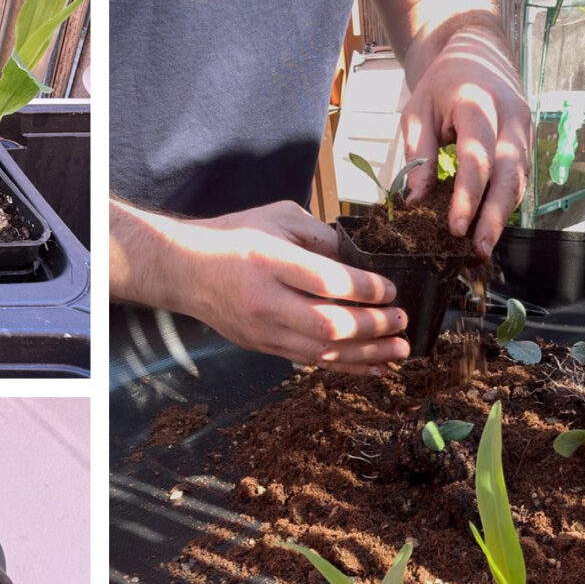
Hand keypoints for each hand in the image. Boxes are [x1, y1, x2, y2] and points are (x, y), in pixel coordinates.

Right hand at [116, 200, 409, 373]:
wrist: (182, 269)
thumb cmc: (231, 237)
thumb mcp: (276, 218)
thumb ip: (319, 235)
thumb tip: (359, 258)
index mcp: (270, 261)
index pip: (327, 282)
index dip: (366, 289)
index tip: (390, 290)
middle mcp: (265, 300)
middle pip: (329, 324)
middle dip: (374, 326)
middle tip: (402, 320)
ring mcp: (262, 329)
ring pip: (323, 351)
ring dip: (367, 353)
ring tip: (400, 349)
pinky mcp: (262, 346)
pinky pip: (310, 361)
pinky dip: (346, 366)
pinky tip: (374, 366)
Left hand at [399, 23, 530, 256]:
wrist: (477, 53)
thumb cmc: (440, 85)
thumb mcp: (416, 112)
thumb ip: (417, 155)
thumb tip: (415, 202)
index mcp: (479, 105)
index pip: (478, 157)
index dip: (467, 196)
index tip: (455, 228)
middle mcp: (511, 118)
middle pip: (510, 173)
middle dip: (494, 215)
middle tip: (478, 250)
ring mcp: (525, 129)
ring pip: (520, 178)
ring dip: (504, 215)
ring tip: (483, 248)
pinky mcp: (528, 140)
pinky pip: (520, 176)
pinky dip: (507, 203)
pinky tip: (490, 226)